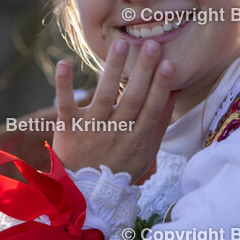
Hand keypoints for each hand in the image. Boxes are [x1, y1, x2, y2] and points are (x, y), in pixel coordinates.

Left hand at [52, 39, 178, 180]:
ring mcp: (92, 129)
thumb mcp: (148, 149)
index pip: (152, 108)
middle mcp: (116, 132)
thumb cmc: (122, 167)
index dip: (161, 87)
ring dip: (113, 69)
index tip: (169, 64)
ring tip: (121, 44)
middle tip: (152, 44)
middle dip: (143, 71)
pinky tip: (64, 63)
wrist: (87, 194)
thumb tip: (176, 90)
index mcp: (137, 138)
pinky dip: (64, 85)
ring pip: (104, 96)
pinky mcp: (68, 128)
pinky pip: (65, 104)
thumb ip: (161, 120)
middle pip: (132, 98)